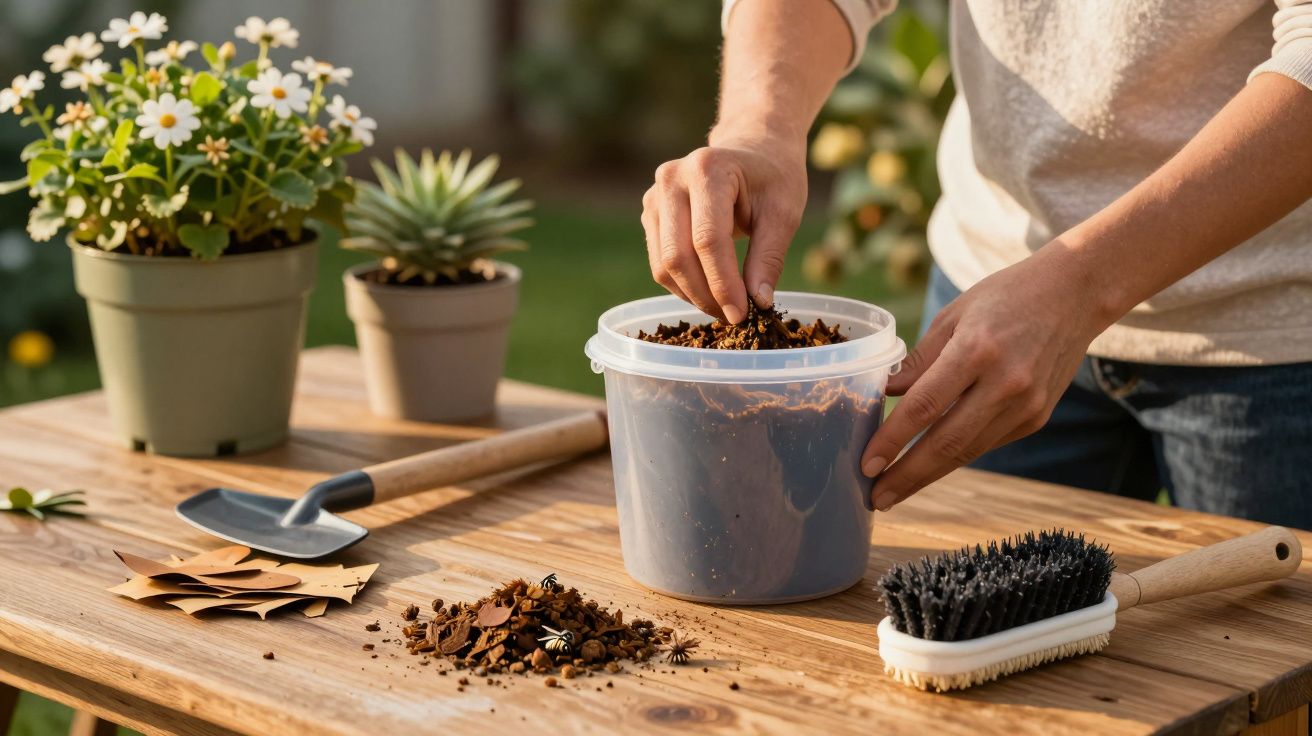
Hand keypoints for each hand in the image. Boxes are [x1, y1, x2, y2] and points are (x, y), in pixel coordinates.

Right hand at [641, 134, 806, 321]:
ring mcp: (655, 196)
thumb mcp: (783, 213)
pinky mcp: (651, 213)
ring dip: (693, 296)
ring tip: (725, 308)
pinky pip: (659, 262)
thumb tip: (759, 303)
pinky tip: (710, 292)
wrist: (753, 147)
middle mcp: (672, 178)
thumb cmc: (773, 177)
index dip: (723, 283)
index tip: (743, 314)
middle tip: (735, 318)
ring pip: (663, 264)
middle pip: (678, 255)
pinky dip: (683, 285)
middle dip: (706, 295)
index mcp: (708, 168)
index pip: (708, 239)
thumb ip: (769, 257)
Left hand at [859, 250, 1114, 509]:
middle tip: (874, 498)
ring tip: (893, 491)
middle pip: (947, 442)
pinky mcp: (1037, 418)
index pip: (924, 406)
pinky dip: (956, 456)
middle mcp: (1005, 383)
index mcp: (977, 350)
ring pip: (968, 451)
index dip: (892, 440)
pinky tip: (929, 465)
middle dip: (907, 476)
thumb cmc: (1006, 297)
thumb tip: (884, 394)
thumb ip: (918, 360)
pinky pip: (987, 443)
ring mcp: (1026, 405)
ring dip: (927, 476)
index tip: (866, 464)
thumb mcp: (954, 315)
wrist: (1076, 294)